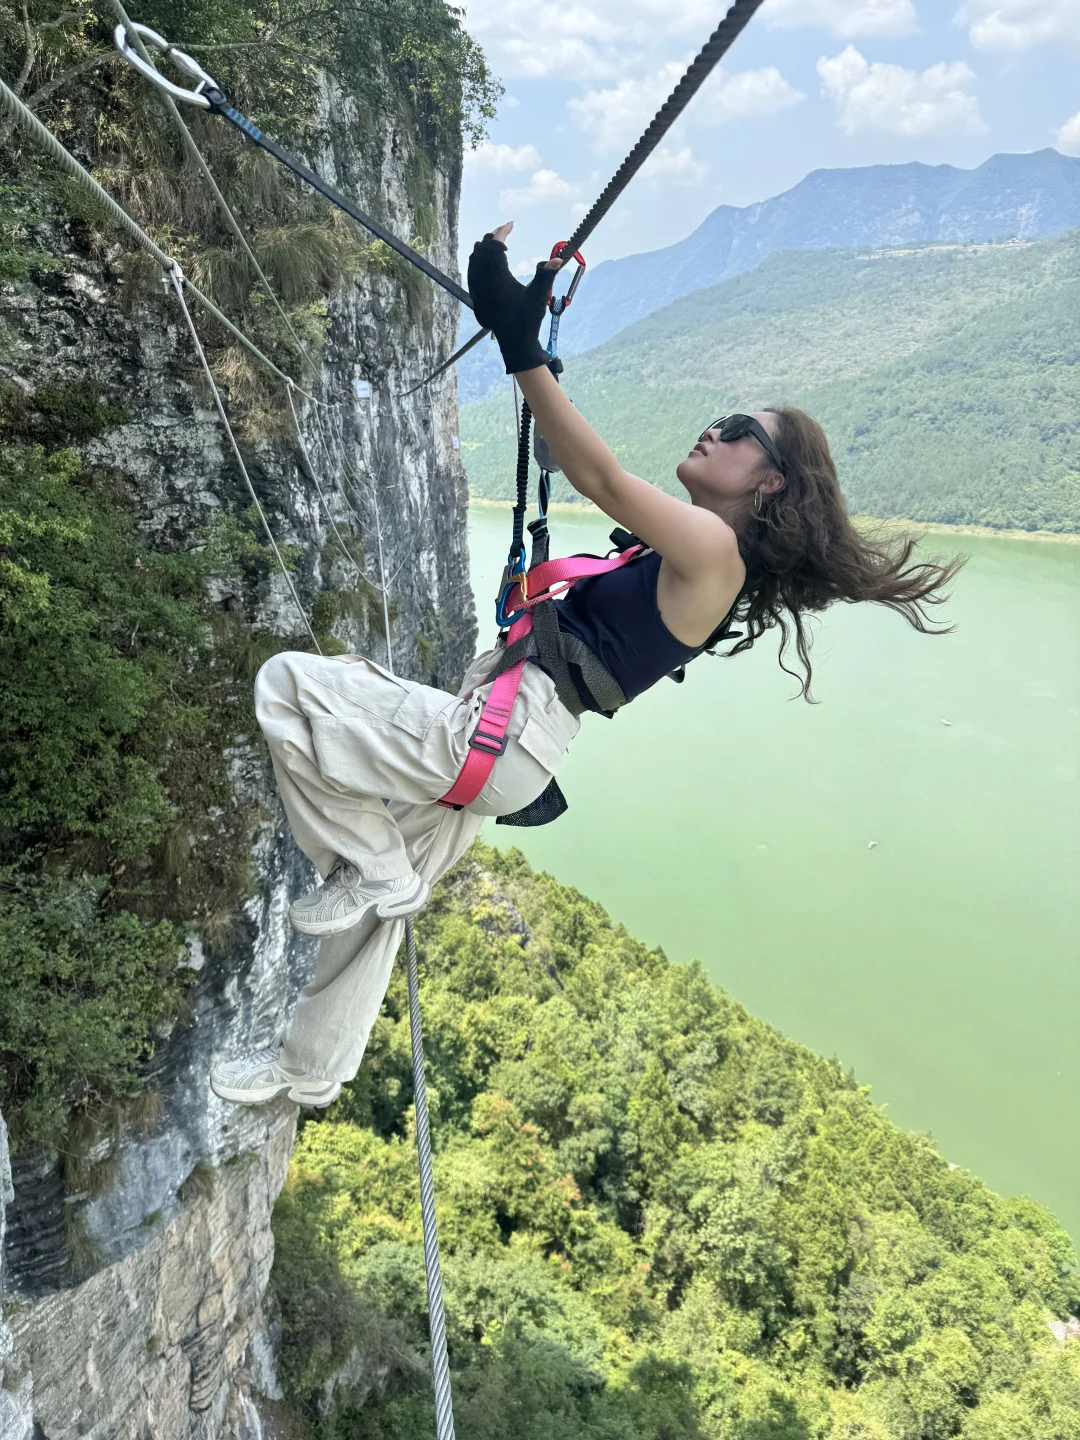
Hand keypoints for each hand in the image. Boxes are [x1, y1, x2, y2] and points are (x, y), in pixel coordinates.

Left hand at [468, 220, 559, 374]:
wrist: (515, 344)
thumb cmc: (528, 319)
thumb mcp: (540, 296)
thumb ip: (547, 275)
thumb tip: (559, 257)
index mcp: (498, 280)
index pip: (495, 247)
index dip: (502, 233)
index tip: (511, 225)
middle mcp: (484, 283)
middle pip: (482, 250)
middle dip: (493, 238)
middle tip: (505, 230)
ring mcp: (477, 291)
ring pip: (474, 260)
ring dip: (485, 249)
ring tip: (497, 242)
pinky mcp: (475, 297)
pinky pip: (472, 272)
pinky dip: (479, 261)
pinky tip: (488, 261)